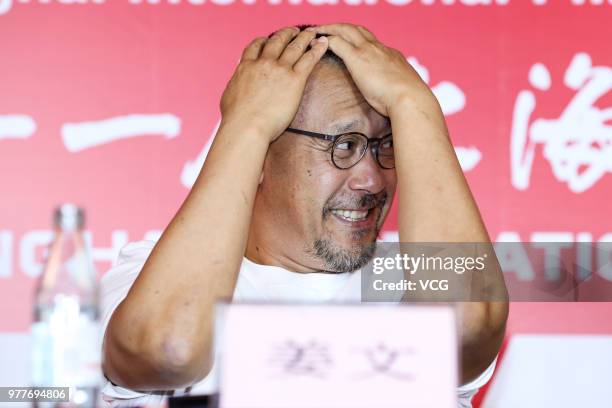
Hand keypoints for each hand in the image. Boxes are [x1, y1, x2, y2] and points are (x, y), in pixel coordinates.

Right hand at [219, 27, 328, 141]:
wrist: (246, 126)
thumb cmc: (236, 119)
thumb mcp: (229, 95)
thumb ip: (236, 85)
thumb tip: (236, 86)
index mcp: (246, 67)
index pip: (256, 46)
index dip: (264, 40)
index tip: (269, 39)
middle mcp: (263, 63)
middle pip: (277, 41)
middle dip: (286, 34)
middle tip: (294, 31)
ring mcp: (280, 70)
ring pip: (294, 46)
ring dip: (304, 37)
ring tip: (311, 33)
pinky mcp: (294, 80)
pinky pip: (309, 59)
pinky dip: (317, 49)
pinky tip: (323, 43)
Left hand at [312, 23, 433, 116]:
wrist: (410, 98)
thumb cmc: (408, 101)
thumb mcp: (402, 89)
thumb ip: (395, 87)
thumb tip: (393, 95)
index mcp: (390, 55)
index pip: (371, 41)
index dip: (357, 38)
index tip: (348, 41)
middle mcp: (379, 48)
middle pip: (357, 29)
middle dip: (341, 27)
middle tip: (326, 29)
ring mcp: (368, 50)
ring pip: (345, 30)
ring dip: (330, 28)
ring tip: (316, 31)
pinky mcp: (357, 58)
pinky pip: (337, 42)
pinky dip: (325, 40)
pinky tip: (315, 43)